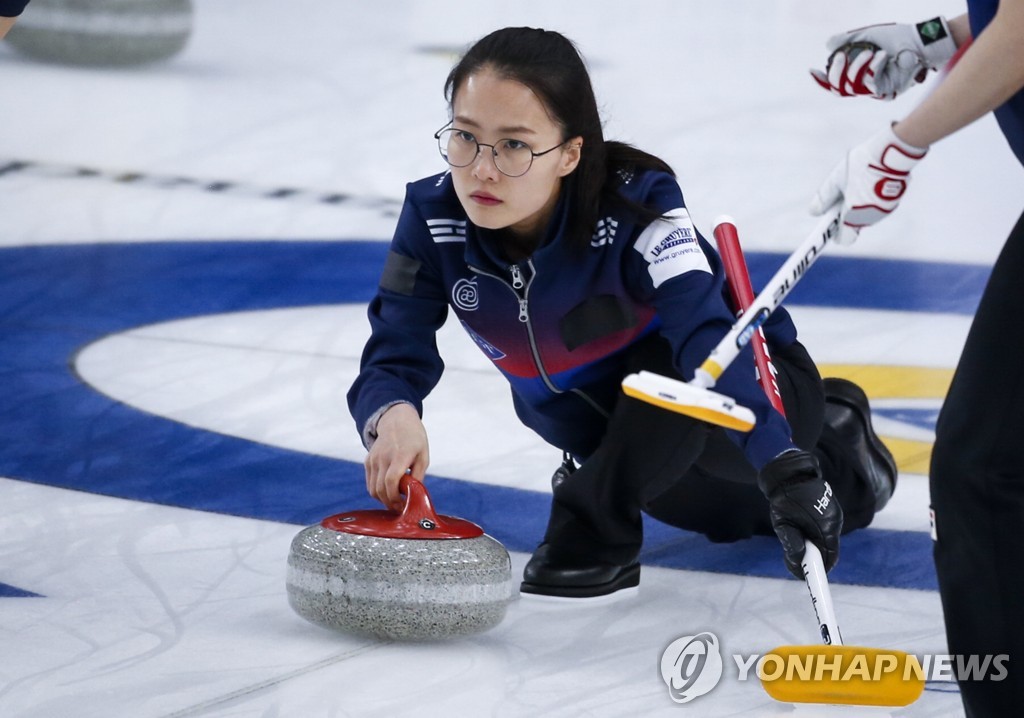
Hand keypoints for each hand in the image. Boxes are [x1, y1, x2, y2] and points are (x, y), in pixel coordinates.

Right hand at [364, 403, 429, 509]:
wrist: (396, 421)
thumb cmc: (414, 439)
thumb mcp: (423, 456)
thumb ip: (418, 476)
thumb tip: (414, 495)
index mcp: (400, 455)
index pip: (391, 481)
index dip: (395, 497)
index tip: (403, 505)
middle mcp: (383, 457)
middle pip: (380, 489)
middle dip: (390, 503)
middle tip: (400, 508)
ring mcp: (373, 459)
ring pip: (372, 489)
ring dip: (383, 499)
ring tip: (394, 501)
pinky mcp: (368, 461)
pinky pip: (370, 483)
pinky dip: (377, 491)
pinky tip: (388, 491)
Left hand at [757, 450, 842, 577]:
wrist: (790, 473)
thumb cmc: (783, 498)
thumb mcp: (782, 523)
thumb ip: (791, 542)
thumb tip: (799, 561)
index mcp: (825, 526)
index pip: (830, 558)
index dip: (820, 570)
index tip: (810, 579)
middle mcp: (834, 521)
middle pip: (829, 551)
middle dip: (815, 559)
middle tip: (797, 564)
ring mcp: (834, 515)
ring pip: (827, 541)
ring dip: (815, 546)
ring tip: (797, 540)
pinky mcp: (831, 511)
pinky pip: (826, 530)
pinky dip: (816, 536)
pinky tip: (803, 530)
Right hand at [810, 17, 956, 99]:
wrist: (918, 41)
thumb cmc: (896, 38)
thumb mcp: (867, 36)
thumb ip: (847, 41)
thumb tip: (828, 45)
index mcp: (857, 72)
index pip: (835, 82)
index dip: (822, 79)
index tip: (813, 70)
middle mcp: (864, 84)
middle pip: (838, 89)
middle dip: (836, 73)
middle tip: (840, 56)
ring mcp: (874, 90)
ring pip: (852, 88)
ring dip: (857, 68)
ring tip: (870, 52)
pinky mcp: (886, 92)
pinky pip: (870, 84)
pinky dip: (873, 68)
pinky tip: (882, 55)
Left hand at [810, 125, 927, 244]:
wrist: (893, 153)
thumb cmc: (862, 165)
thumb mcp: (836, 179)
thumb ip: (824, 198)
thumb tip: (814, 212)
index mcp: (854, 216)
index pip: (843, 239)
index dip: (835, 233)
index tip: (829, 224)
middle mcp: (870, 218)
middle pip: (854, 225)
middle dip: (846, 214)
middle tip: (841, 194)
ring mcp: (884, 211)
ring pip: (866, 214)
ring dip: (859, 205)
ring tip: (857, 182)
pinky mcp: (894, 201)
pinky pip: (877, 206)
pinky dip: (872, 199)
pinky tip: (871, 180)